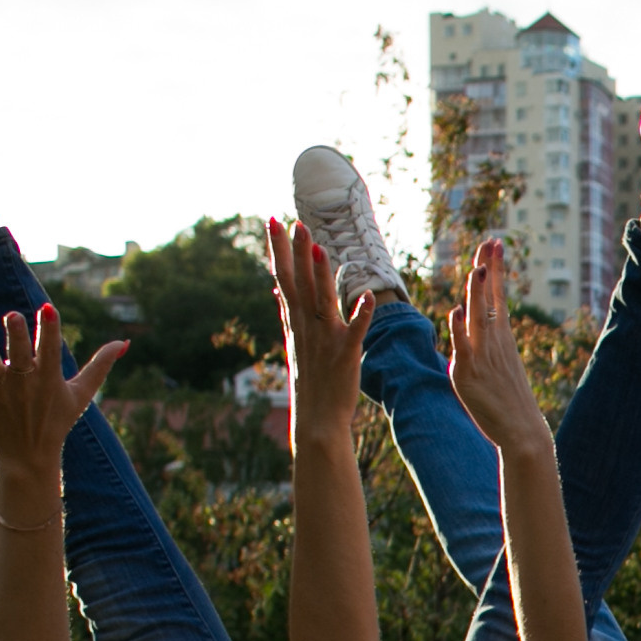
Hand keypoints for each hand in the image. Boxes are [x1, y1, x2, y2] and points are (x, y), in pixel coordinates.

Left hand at [0, 304, 122, 475]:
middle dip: (16, 336)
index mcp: (49, 379)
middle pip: (19, 354)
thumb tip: (124, 342)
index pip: (50, 350)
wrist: (29, 456)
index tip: (48, 308)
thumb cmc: (58, 420)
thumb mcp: (82, 393)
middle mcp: (24, 382)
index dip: (49, 329)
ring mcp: (0, 389)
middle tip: (12, 315)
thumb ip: (101, 365)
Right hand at [267, 217, 372, 435]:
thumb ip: (288, 313)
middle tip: (291, 221)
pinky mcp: (346, 355)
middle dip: (294, 252)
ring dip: (321, 274)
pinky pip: (355, 331)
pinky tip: (368, 295)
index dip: (278, 249)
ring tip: (319, 247)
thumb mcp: (295, 342)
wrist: (316, 419)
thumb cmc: (309, 381)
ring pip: (322, 301)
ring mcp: (325, 340)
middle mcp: (307, 327)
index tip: (272, 221)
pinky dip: (361, 314)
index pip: (283, 278)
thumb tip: (278, 289)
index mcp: (295, 322)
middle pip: (299, 283)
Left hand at [445, 239, 551, 454]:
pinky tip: (456, 311)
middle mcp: (492, 341)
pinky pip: (462, 347)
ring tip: (477, 269)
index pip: (497, 294)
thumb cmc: (509, 400)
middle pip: (488, 299)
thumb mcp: (499, 364)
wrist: (521, 430)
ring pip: (477, 318)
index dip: (495, 269)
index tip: (495, 244)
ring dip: (477, 293)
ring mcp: (481, 356)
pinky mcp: (467, 374)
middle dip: (488, 270)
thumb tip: (472, 327)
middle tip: (489, 243)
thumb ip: (483, 343)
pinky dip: (459, 329)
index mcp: (500, 337)